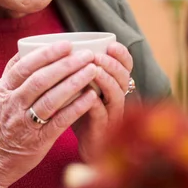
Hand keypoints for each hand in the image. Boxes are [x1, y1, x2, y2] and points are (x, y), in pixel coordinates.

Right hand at [0, 41, 98, 187]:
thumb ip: (11, 75)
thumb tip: (26, 49)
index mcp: (3, 90)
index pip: (24, 66)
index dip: (46, 54)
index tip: (66, 44)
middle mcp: (13, 105)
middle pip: (41, 80)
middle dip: (66, 64)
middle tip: (87, 54)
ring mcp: (25, 123)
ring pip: (51, 99)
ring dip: (74, 83)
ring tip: (93, 71)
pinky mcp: (38, 141)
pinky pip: (59, 122)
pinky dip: (76, 108)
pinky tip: (90, 97)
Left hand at [72, 42, 132, 161]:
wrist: (82, 143)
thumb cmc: (80, 110)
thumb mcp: (81, 87)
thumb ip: (78, 69)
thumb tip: (61, 45)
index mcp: (114, 84)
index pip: (126, 65)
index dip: (122, 55)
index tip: (111, 44)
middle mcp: (118, 97)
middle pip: (124, 77)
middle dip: (111, 64)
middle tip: (96, 56)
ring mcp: (112, 114)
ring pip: (116, 94)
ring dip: (106, 81)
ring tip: (93, 70)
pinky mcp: (102, 129)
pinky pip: (102, 115)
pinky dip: (95, 103)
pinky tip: (87, 96)